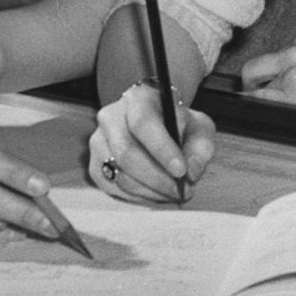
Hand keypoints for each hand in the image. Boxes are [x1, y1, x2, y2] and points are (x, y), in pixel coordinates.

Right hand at [88, 83, 216, 203]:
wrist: (158, 123)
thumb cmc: (179, 125)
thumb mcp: (199, 127)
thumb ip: (201, 148)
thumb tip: (190, 173)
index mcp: (137, 99)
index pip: (143, 123)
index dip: (162, 150)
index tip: (181, 171)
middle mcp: (111, 117)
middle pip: (126, 153)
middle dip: (157, 178)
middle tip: (180, 190)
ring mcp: (98, 142)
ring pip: (119, 174)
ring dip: (150, 190)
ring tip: (173, 193)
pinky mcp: (94, 165)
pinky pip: (113, 187)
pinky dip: (138, 196)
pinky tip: (156, 193)